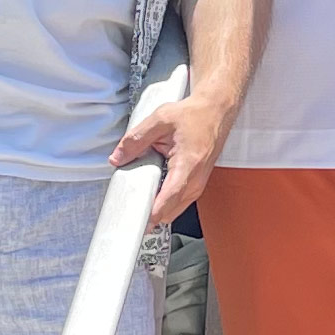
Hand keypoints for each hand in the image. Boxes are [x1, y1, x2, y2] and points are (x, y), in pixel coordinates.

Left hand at [116, 89, 234, 228]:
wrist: (215, 112)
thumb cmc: (195, 115)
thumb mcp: (160, 120)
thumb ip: (136, 139)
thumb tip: (118, 157)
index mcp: (188, 164)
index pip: (169, 197)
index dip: (153, 212)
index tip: (138, 222)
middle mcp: (196, 179)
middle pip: (170, 211)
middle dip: (149, 213)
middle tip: (129, 208)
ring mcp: (198, 184)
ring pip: (174, 210)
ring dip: (157, 207)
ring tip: (140, 197)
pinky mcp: (196, 184)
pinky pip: (178, 202)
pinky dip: (164, 201)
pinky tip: (153, 190)